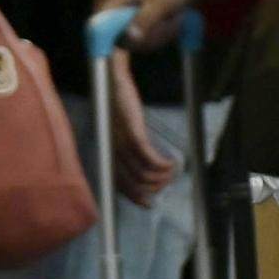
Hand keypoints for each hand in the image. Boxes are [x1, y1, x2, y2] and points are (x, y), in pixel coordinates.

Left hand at [108, 56, 177, 206]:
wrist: (113, 76)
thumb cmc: (116, 102)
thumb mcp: (117, 128)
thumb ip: (123, 146)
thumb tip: (140, 166)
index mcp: (107, 148)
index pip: (118, 182)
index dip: (133, 196)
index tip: (148, 203)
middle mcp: (111, 148)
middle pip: (132, 181)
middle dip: (152, 188)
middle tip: (166, 184)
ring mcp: (121, 139)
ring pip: (143, 171)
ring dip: (161, 177)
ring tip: (172, 172)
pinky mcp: (132, 129)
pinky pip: (148, 156)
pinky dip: (162, 164)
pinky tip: (171, 163)